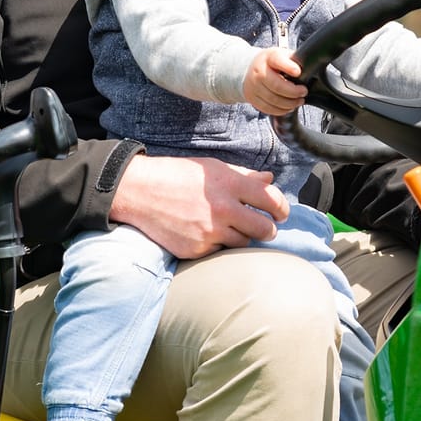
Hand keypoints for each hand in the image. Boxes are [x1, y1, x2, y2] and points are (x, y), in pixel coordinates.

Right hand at [109, 153, 287, 259]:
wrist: (139, 192)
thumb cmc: (177, 175)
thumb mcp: (211, 168)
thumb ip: (243, 176)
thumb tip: (269, 180)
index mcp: (228, 184)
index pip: (271, 199)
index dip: (282, 208)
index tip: (281, 212)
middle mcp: (221, 209)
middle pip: (264, 229)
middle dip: (269, 229)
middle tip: (266, 227)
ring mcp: (208, 232)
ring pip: (243, 243)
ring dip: (243, 237)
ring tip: (232, 228)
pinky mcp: (196, 249)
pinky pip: (220, 251)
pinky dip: (219, 245)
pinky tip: (209, 234)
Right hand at [244, 47, 307, 115]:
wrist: (249, 69)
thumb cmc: (271, 63)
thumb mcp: (282, 55)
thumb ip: (294, 60)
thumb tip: (309, 68)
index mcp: (269, 57)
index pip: (277, 60)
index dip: (288, 67)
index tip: (298, 72)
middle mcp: (259, 71)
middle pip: (276, 85)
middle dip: (293, 91)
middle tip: (304, 92)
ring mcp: (253, 86)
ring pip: (273, 100)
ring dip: (290, 103)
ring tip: (299, 101)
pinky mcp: (252, 98)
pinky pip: (268, 108)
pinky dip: (281, 110)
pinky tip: (289, 107)